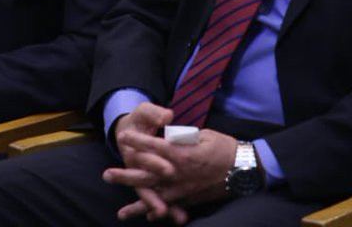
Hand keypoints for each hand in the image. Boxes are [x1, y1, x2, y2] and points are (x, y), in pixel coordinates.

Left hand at [104, 107, 237, 222]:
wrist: (245, 168)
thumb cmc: (224, 147)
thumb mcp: (202, 135)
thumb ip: (182, 136)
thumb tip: (168, 135)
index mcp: (181, 154)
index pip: (154, 147)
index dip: (138, 141)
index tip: (124, 136)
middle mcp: (178, 175)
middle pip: (147, 177)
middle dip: (125, 176)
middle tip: (106, 175)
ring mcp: (184, 190)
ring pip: (156, 198)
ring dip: (138, 205)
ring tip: (121, 213)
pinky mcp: (191, 198)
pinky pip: (172, 207)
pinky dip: (160, 212)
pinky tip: (149, 217)